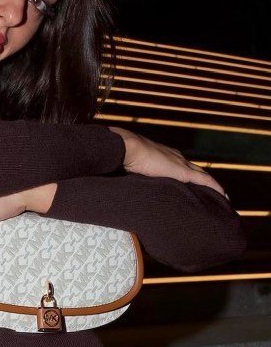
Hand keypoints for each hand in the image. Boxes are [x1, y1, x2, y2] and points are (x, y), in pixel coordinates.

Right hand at [108, 126, 226, 196]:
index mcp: (164, 155)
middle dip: (203, 180)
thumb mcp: (132, 166)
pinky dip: (215, 188)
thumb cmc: (123, 156)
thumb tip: (126, 183)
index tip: (193, 186)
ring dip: (210, 185)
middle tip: (211, 193)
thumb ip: (136, 173)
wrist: (126, 148)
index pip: (181, 165)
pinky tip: (223, 197)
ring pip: (202, 175)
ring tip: (218, 197)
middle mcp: (176, 157)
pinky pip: (205, 181)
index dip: (188, 175)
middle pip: (195, 169)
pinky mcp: (183, 172)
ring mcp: (180, 163)